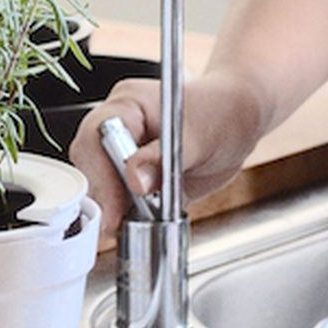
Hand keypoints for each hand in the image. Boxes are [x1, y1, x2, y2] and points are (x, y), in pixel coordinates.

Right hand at [69, 69, 267, 237]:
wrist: (238, 120)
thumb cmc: (222, 113)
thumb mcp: (198, 136)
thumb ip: (164, 158)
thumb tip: (134, 179)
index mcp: (129, 103)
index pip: (96, 136)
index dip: (100, 176)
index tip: (113, 211)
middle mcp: (119, 124)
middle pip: (89, 162)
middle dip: (102, 196)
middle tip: (120, 225)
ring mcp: (123, 148)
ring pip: (99, 182)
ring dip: (114, 207)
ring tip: (139, 220)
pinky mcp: (131, 172)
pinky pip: (116, 195)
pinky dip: (126, 212)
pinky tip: (143, 218)